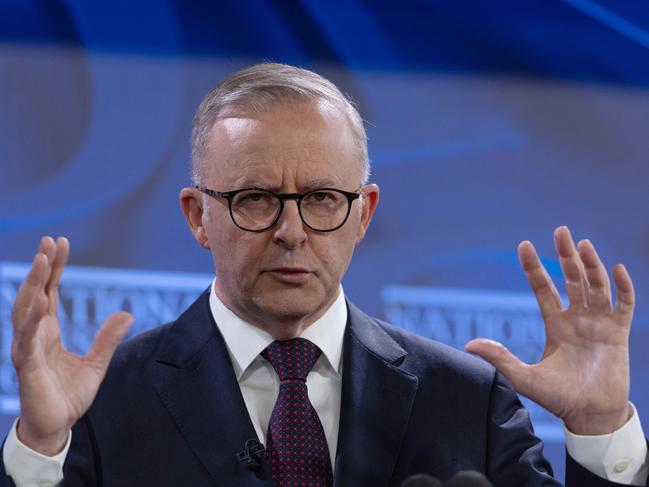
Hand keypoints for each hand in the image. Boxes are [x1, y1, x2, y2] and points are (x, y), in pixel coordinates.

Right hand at [11, 237, 132, 454]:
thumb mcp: (97, 363)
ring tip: (42, 259)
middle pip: (35, 293)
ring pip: (26, 309)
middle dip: (41, 267)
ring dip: (33, 283)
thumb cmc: (69, 395)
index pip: (49, 291)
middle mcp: (34, 335)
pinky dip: (33, 318)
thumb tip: (126, 314)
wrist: (57, 427)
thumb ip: (107, 339)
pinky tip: (41, 300)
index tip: (59, 243)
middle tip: (48, 240)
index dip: (53, 268)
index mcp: (48, 332)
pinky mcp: (26, 366)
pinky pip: (27, 338)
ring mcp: (27, 349)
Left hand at [466, 226, 633, 434]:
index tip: (524, 245)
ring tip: (583, 244)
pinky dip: (622, 287)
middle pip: (572, 278)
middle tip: (561, 230)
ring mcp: (599, 323)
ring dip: (591, 265)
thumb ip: (500, 359)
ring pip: (596, 285)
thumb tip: (469, 345)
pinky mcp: (619, 333)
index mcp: (555, 324)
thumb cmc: (558, 398)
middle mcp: (577, 318)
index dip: (534, 267)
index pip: (543, 287)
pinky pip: (623, 304)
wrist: (590, 415)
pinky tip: (616, 269)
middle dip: (566, 255)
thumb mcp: (524, 377)